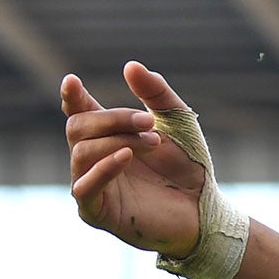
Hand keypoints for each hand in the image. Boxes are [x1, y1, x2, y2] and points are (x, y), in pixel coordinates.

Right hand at [62, 62, 204, 255]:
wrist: (206, 209)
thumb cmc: (189, 167)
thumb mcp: (177, 122)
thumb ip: (156, 93)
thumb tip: (130, 65)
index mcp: (105, 136)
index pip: (76, 112)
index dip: (71, 97)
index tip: (73, 82)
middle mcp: (92, 159)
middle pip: (78, 127)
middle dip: (114, 119)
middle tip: (149, 124)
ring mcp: (92, 186)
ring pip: (82, 152)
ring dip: (119, 141)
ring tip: (153, 143)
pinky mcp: (97, 213)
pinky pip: (85, 187)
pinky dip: (103, 168)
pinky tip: (125, 156)